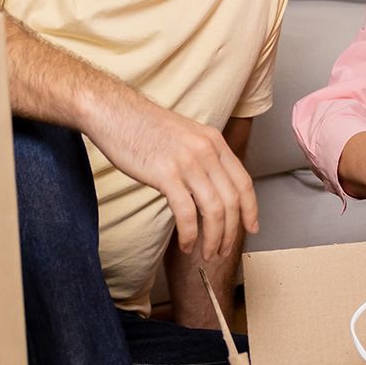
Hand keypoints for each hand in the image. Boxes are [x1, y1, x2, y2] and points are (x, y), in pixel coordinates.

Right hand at [87, 97, 257, 259]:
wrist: (113, 111)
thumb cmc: (143, 126)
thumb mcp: (185, 135)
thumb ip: (202, 157)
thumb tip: (211, 187)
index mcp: (214, 141)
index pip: (243, 181)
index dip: (251, 209)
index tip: (252, 227)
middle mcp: (206, 150)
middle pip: (232, 200)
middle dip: (232, 232)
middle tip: (225, 250)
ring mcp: (187, 162)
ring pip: (214, 210)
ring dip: (214, 238)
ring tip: (206, 253)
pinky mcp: (166, 174)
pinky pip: (187, 213)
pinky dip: (190, 234)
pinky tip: (186, 244)